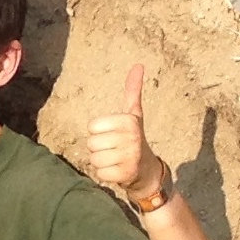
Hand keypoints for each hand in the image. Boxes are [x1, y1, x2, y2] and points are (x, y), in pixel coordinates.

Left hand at [83, 63, 168, 207]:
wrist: (147, 170)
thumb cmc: (134, 138)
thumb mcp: (134, 114)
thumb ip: (132, 91)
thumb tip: (138, 65)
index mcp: (129, 120)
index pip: (92, 126)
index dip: (99, 132)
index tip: (113, 135)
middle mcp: (131, 137)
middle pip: (91, 143)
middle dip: (99, 148)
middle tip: (114, 149)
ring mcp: (129, 156)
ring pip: (94, 159)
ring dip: (101, 162)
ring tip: (115, 160)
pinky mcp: (125, 174)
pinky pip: (100, 173)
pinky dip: (105, 174)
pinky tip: (117, 171)